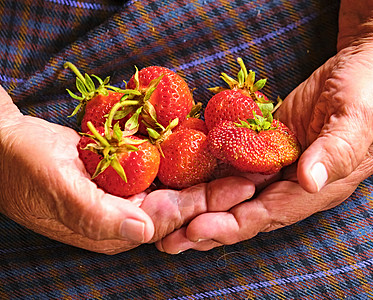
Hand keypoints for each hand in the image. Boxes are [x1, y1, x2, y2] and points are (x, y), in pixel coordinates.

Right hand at [0, 86, 255, 253]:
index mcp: (116, 228)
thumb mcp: (58, 190)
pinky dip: (186, 155)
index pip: (172, 219)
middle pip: (183, 204)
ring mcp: (127, 191)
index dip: (208, 204)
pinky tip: (209, 144)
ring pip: (177, 184)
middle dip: (220, 189)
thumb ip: (100, 214)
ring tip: (243, 157)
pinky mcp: (125, 170)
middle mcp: (127, 213)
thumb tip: (144, 231)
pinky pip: (162, 164)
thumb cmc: (24, 169)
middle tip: (257, 171)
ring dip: (209, 172)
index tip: (243, 186)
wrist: (5, 146)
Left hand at [155, 0, 372, 252]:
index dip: (233, 224)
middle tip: (168, 236)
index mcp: (320, 185)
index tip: (197, 229)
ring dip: (204, 203)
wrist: (372, 60)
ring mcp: (280, 160)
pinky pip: (237, 159)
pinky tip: (186, 176)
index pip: (270, 213)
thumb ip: (338, 150)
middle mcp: (296, 180)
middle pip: (247, 210)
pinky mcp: (268, 140)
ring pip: (237, 190)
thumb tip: (310, 181)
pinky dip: (212, 170)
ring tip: (168, 214)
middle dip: (208, 224)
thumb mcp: (361, 116)